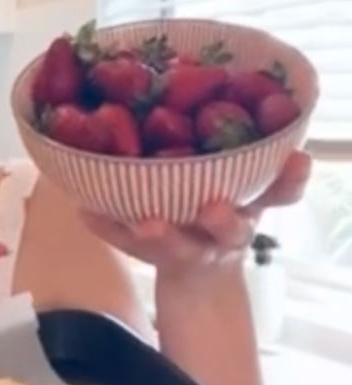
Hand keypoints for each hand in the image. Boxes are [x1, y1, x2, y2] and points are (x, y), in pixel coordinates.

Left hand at [81, 151, 310, 280]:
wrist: (198, 275)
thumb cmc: (216, 210)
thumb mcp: (241, 187)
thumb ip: (246, 158)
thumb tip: (245, 109)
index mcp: (251, 206)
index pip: (280, 193)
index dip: (291, 179)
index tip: (298, 160)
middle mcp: (225, 231)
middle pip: (231, 230)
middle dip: (223, 219)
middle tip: (213, 208)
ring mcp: (192, 249)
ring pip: (180, 248)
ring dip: (162, 235)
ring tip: (145, 224)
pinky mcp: (155, 259)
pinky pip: (128, 245)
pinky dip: (109, 229)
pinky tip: (87, 212)